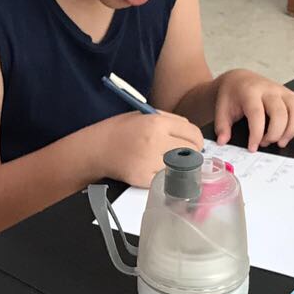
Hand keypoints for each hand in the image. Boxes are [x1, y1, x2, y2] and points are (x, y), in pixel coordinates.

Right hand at [90, 110, 204, 186]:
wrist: (96, 149)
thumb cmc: (121, 130)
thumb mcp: (145, 115)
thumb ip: (170, 121)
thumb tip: (192, 134)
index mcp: (157, 122)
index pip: (193, 133)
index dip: (197, 140)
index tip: (195, 144)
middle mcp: (155, 141)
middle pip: (190, 151)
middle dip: (190, 154)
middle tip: (183, 155)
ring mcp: (149, 162)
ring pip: (181, 167)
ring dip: (178, 166)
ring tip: (167, 161)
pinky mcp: (143, 178)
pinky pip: (166, 178)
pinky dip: (164, 176)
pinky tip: (155, 169)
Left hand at [212, 70, 293, 151]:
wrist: (240, 79)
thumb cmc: (232, 95)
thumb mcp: (221, 109)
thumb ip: (222, 126)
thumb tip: (223, 141)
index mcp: (250, 92)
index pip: (257, 114)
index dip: (257, 133)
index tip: (253, 147)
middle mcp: (270, 89)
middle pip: (280, 113)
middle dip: (275, 133)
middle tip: (266, 143)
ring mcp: (283, 91)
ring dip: (292, 130)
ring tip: (281, 142)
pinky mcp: (292, 95)